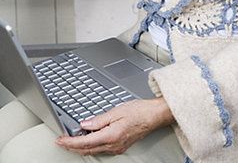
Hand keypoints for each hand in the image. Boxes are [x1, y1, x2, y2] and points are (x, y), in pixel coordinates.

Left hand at [55, 97, 173, 155]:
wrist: (153, 116)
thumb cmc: (139, 111)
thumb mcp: (116, 111)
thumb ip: (99, 120)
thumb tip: (84, 124)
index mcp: (111, 135)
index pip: (84, 142)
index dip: (70, 142)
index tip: (60, 140)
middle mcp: (113, 145)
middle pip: (87, 150)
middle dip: (72, 146)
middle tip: (61, 141)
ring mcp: (117, 148)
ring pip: (93, 150)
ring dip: (81, 147)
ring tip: (71, 139)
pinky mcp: (120, 146)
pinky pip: (101, 148)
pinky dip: (91, 145)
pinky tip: (89, 139)